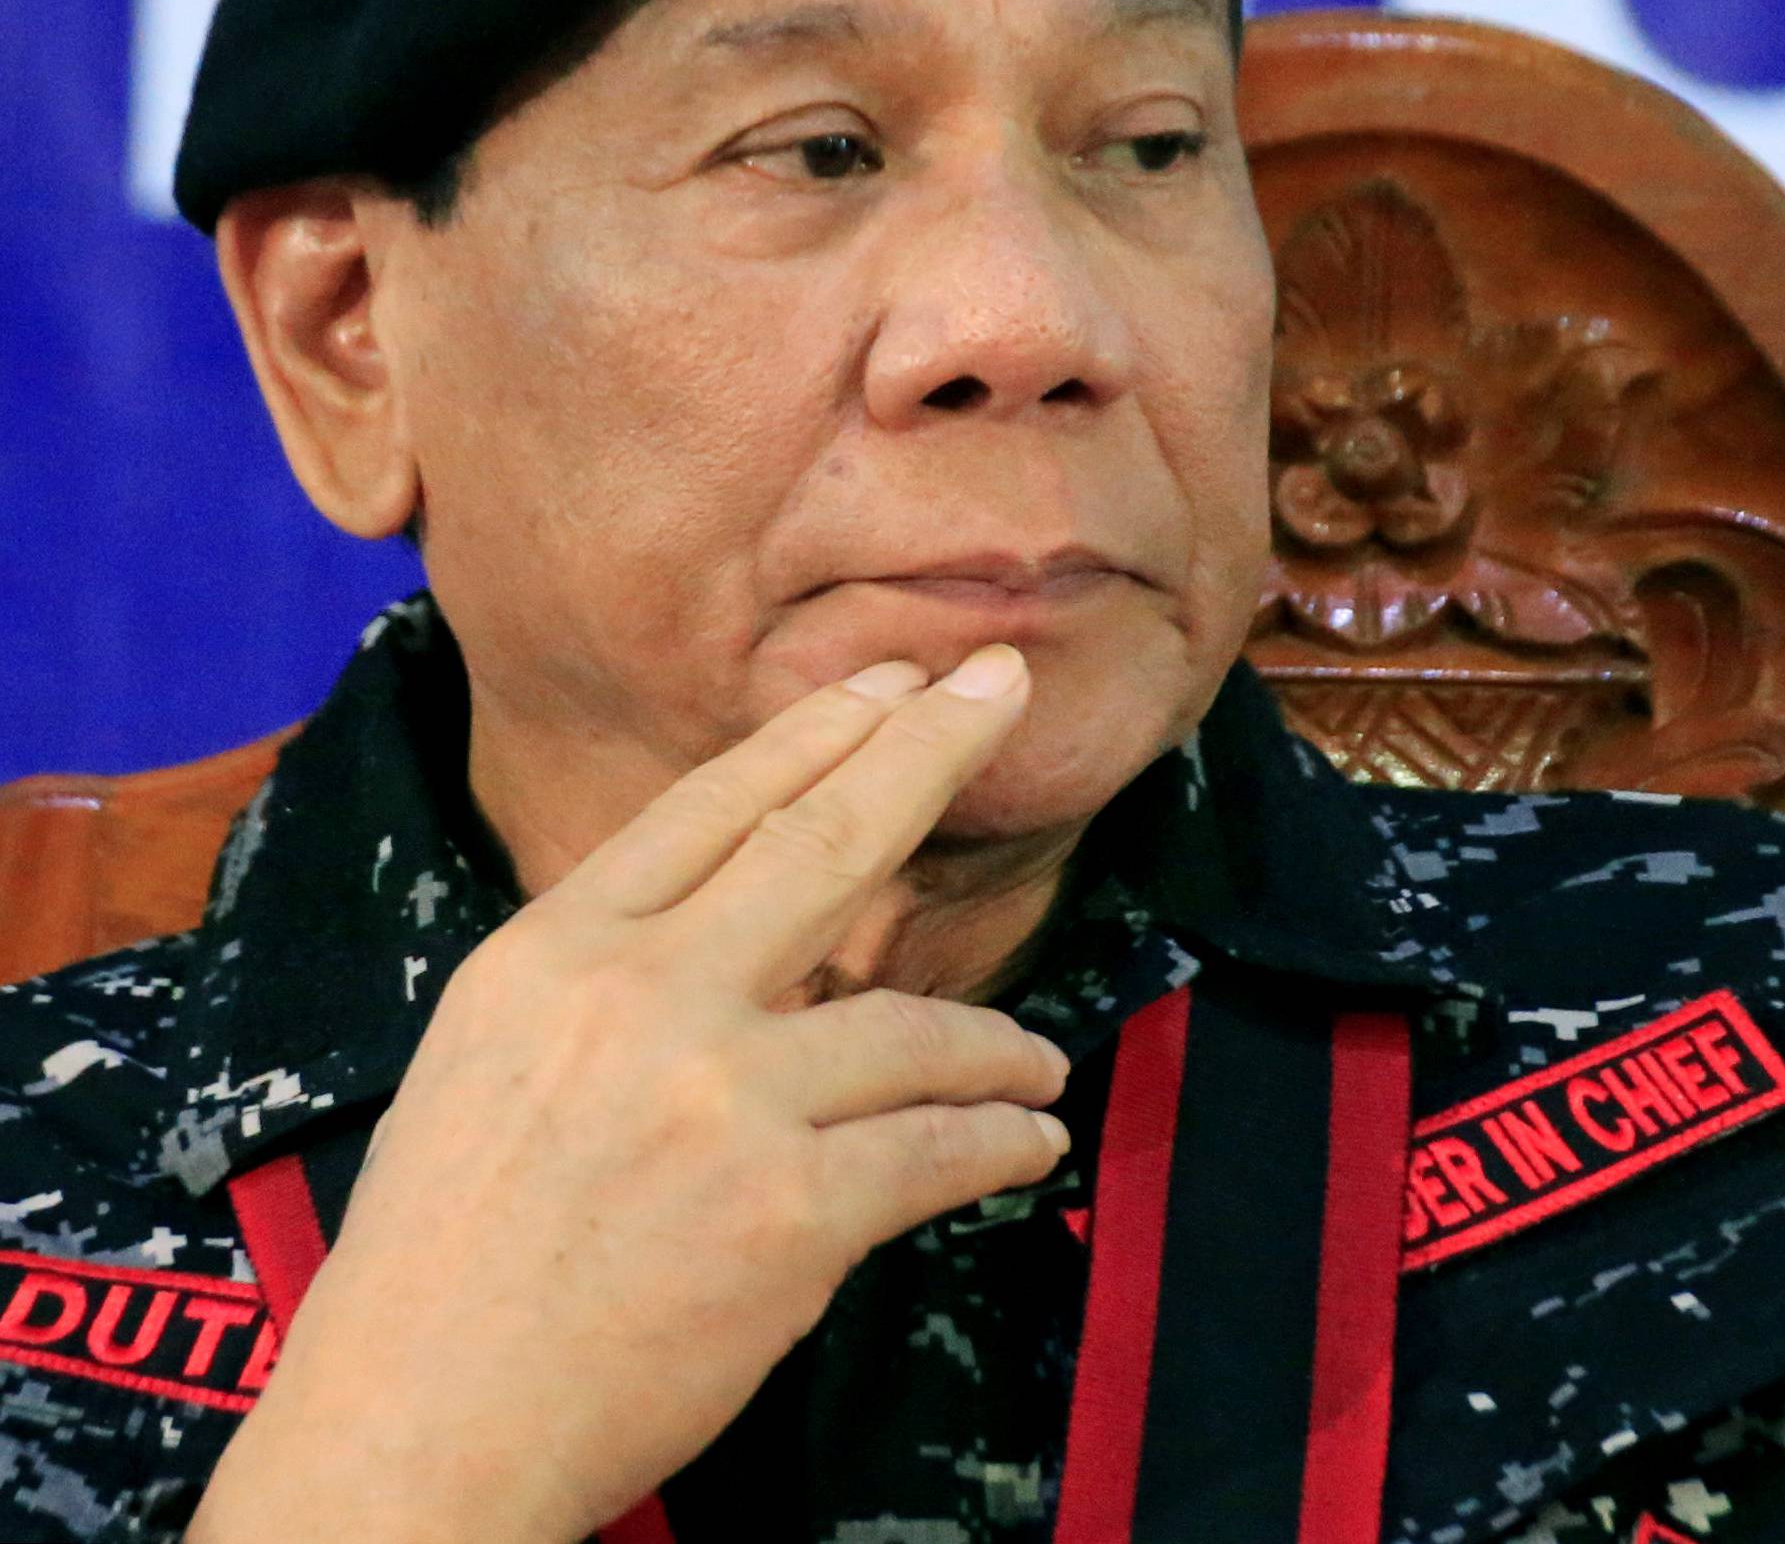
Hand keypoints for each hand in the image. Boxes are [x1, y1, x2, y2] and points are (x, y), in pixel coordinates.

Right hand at [188, 644, 1064, 1543]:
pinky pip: (934, 1149)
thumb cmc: (443, 1257)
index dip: (815, 734)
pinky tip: (1026, 1138)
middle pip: (825, 841)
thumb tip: (735, 925)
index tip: (891, 682)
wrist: (419, 1434)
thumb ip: (608, 974)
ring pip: (913, 1025)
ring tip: (1034, 1060)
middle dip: (930, 750)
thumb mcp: (491, 1056)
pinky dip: (996, 1143)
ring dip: (995, 1044)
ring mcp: (722, 1100)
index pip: (709, 806)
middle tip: (1005, 687)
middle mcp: (641, 998)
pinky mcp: (790, 1213)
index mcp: (552, 953)